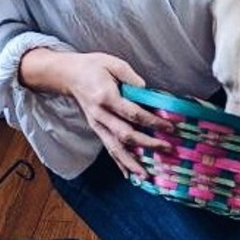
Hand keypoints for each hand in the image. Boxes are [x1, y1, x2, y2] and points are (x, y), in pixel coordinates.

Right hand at [19, 49, 171, 178]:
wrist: (69, 75)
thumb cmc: (93, 67)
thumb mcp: (113, 64)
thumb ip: (131, 78)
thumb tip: (148, 91)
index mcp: (106, 96)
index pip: (133, 113)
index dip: (152, 121)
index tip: (169, 127)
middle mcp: (100, 114)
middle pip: (126, 134)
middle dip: (148, 144)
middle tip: (167, 148)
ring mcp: (97, 124)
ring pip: (115, 148)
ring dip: (132, 163)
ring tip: (146, 175)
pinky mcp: (97, 129)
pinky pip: (109, 149)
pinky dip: (119, 163)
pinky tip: (129, 175)